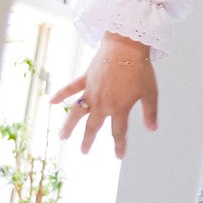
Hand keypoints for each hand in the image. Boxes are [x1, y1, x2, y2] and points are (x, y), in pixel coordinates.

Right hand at [51, 34, 157, 157]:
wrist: (126, 47)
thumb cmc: (140, 69)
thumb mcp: (150, 93)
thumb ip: (150, 112)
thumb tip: (152, 130)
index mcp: (119, 108)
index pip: (118, 132)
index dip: (119, 145)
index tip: (119, 156)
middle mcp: (102, 103)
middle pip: (93, 126)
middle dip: (88, 140)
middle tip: (83, 151)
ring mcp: (91, 91)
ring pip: (76, 111)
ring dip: (68, 124)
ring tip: (62, 136)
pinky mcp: (85, 78)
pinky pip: (70, 88)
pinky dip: (60, 94)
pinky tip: (50, 101)